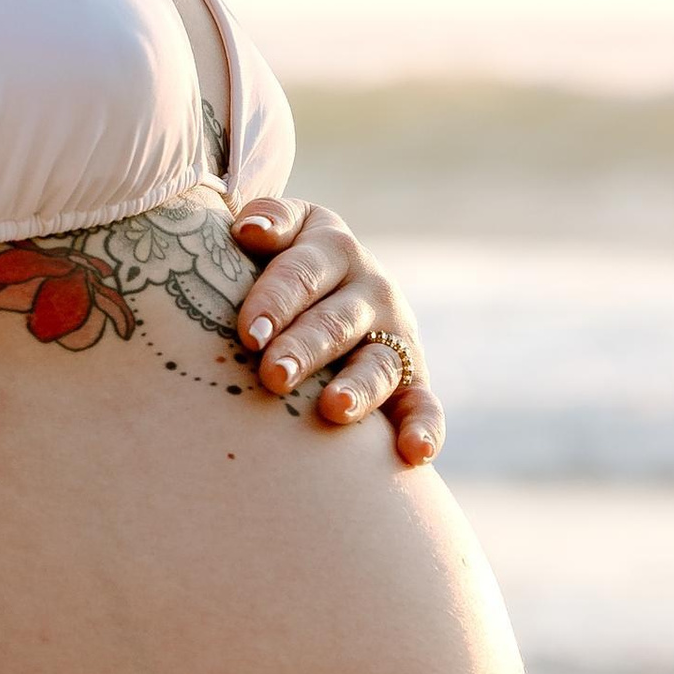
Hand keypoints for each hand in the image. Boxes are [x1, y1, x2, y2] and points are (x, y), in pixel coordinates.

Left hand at [229, 196, 446, 464]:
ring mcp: (395, 336)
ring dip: (358, 388)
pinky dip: (425, 428)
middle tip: (273, 375)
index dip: (275, 301)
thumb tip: (251, 231)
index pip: (302, 272)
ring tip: (334, 410)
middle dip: (305, 349)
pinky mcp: (412, 378)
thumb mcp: (284, 229)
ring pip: (378, 365)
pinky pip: (423, 404)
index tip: (248, 334)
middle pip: (335, 322)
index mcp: (333, 248)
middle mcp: (372, 289)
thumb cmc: (284, 263)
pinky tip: (414, 452)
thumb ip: (271, 221)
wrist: (331, 287)